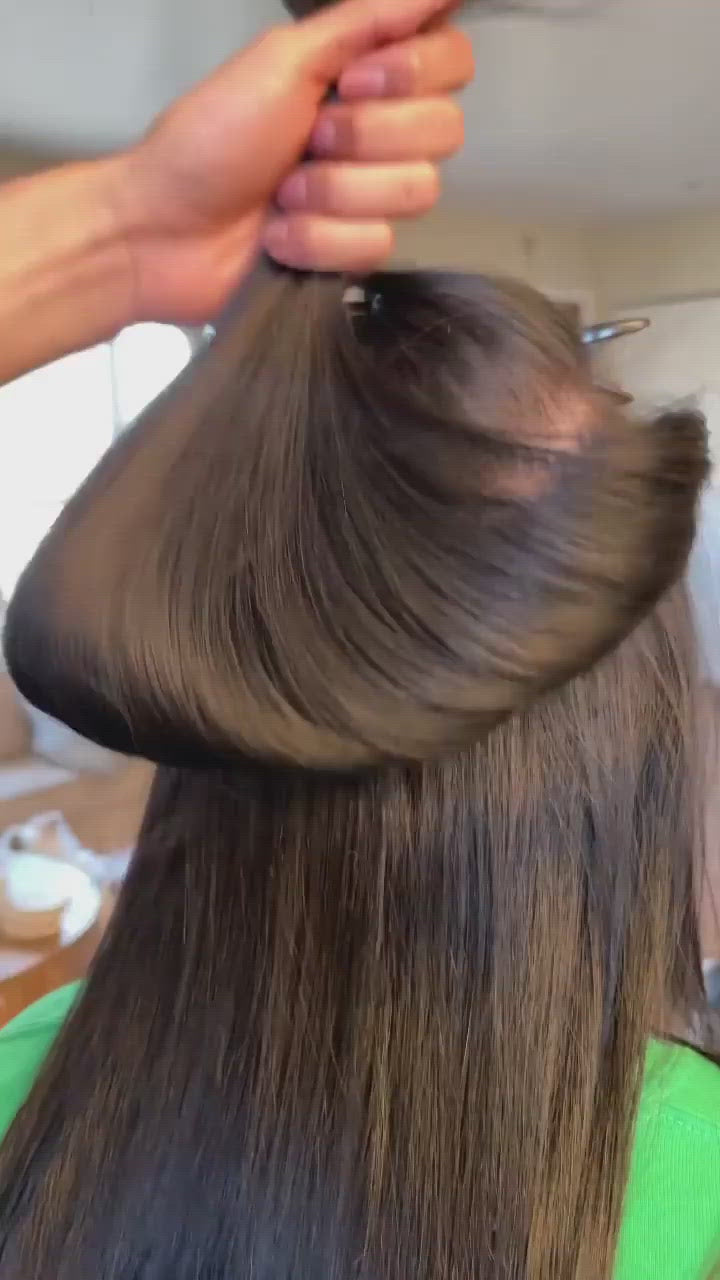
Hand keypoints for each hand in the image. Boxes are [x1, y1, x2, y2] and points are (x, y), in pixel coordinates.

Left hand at [112, 0, 472, 323]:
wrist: (166, 229)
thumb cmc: (212, 137)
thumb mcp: (283, 61)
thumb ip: (365, 20)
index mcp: (368, 76)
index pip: (452, 60)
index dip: (413, 74)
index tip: (353, 81)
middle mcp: (382, 133)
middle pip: (444, 130)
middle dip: (363, 138)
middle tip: (305, 141)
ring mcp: (372, 197)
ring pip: (416, 192)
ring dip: (335, 193)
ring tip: (282, 195)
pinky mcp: (356, 252)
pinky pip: (377, 244)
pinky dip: (318, 238)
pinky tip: (281, 238)